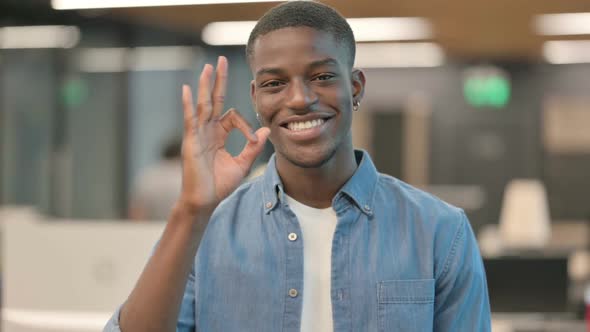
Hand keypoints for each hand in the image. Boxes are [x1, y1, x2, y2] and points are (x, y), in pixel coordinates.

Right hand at [179, 56, 269, 212]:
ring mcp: (197, 135)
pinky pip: (190, 120)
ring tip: (209, 67)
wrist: (204, 202)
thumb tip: (266, 131)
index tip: (255, 138)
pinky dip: (188, 105)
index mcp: (218, 136)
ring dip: (206, 86)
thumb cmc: (219, 186)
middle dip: (219, 81)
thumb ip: (253, 148)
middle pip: (213, 100)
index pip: (232, 117)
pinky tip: (188, 89)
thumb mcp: (242, 165)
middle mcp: (206, 131)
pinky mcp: (190, 142)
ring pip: (202, 105)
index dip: (246, 125)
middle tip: (222, 60)